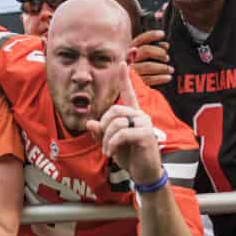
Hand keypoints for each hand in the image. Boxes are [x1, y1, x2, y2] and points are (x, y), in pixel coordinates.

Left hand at [86, 63, 162, 184]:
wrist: (144, 173)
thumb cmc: (129, 157)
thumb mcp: (110, 144)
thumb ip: (100, 133)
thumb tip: (90, 122)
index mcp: (133, 115)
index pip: (128, 93)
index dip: (125, 79)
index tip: (122, 62)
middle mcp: (140, 116)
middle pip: (113, 111)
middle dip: (103, 127)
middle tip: (103, 143)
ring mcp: (144, 124)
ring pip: (116, 123)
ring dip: (106, 139)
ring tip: (107, 151)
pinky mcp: (146, 134)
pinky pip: (122, 133)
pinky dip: (111, 144)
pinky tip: (111, 153)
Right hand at [131, 30, 172, 86]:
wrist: (127, 87)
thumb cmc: (140, 68)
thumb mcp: (143, 57)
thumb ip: (153, 49)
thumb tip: (166, 45)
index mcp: (130, 50)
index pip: (141, 39)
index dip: (152, 35)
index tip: (162, 34)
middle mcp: (128, 59)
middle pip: (145, 51)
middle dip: (159, 52)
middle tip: (167, 58)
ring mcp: (131, 71)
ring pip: (148, 65)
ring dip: (162, 67)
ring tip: (170, 69)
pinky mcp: (134, 82)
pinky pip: (149, 79)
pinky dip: (161, 78)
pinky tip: (168, 77)